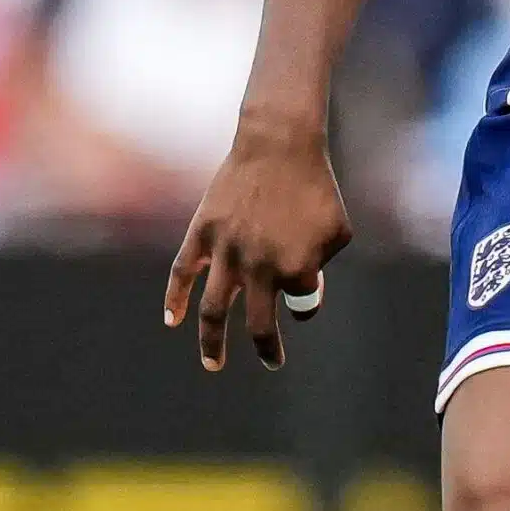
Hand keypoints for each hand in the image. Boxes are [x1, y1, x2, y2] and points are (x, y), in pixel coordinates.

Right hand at [163, 117, 351, 370]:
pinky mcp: (203, 233)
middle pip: (260, 326)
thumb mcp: (337, 231)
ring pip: (214, 311)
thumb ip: (321, 267)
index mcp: (296, 270)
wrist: (279, 145)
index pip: (301, 305)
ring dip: (212, 343)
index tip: (304, 293)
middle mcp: (259, 267)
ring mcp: (227, 252)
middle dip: (266, 349)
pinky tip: (172, 320)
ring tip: (213, 365)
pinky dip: (174, 299)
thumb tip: (301, 295)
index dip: (305, 303)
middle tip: (271, 362)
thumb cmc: (316, 188)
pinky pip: (182, 272)